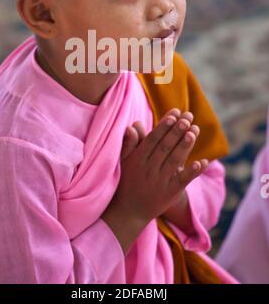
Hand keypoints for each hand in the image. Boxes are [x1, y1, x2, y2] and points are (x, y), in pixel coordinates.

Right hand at [122, 108, 208, 228]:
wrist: (128, 212)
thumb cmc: (127, 181)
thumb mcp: (123, 162)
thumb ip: (129, 143)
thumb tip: (132, 126)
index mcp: (138, 159)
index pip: (153, 139)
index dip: (164, 126)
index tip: (174, 113)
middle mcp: (149, 169)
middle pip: (166, 146)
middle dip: (177, 130)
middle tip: (188, 117)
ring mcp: (160, 181)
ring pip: (175, 160)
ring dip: (185, 145)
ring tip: (194, 130)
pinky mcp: (170, 193)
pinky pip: (182, 181)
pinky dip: (193, 172)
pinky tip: (203, 162)